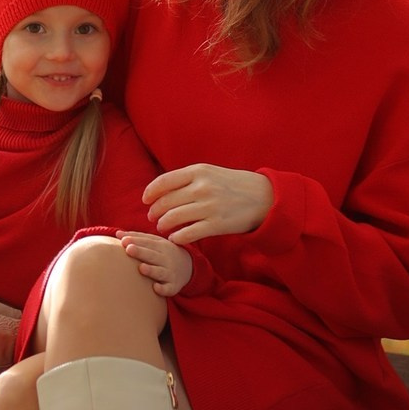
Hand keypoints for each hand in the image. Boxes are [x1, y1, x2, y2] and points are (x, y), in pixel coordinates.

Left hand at [118, 230, 193, 296]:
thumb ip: (137, 238)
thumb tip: (117, 234)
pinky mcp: (173, 286)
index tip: (123, 240)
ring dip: (151, 270)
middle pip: (152, 255)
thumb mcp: (154, 243)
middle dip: (141, 252)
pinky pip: (168, 288)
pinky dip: (163, 289)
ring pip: (160, 272)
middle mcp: (166, 259)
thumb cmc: (162, 253)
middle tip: (129, 249)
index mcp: (161, 246)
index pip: (147, 242)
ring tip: (141, 268)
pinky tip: (155, 288)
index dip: (136, 241)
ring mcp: (170, 273)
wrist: (187, 267)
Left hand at [143, 164, 273, 244]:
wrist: (263, 197)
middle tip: (153, 217)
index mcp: (198, 171)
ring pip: (173, 218)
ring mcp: (209, 206)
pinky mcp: (217, 224)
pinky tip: (175, 238)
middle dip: (154, 211)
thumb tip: (160, 189)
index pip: (163, 182)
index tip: (145, 200)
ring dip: (163, 225)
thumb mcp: (210, 173)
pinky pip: (188, 233)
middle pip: (166, 202)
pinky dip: (177, 237)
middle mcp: (202, 187)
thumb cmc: (231, 184)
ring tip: (162, 227)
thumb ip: (187, 179)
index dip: (150, 193)